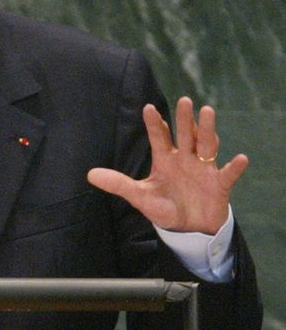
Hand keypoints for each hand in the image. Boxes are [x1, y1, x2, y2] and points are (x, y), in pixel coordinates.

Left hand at [87, 97, 248, 233]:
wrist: (189, 229)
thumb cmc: (165, 208)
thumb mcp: (140, 197)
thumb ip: (118, 184)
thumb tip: (89, 175)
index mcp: (165, 160)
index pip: (159, 138)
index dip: (154, 124)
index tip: (148, 107)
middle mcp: (185, 159)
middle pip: (185, 135)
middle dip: (184, 119)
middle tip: (183, 100)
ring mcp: (204, 169)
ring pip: (207, 145)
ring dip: (207, 130)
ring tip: (207, 112)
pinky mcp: (219, 184)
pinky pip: (228, 174)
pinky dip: (235, 167)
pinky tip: (241, 158)